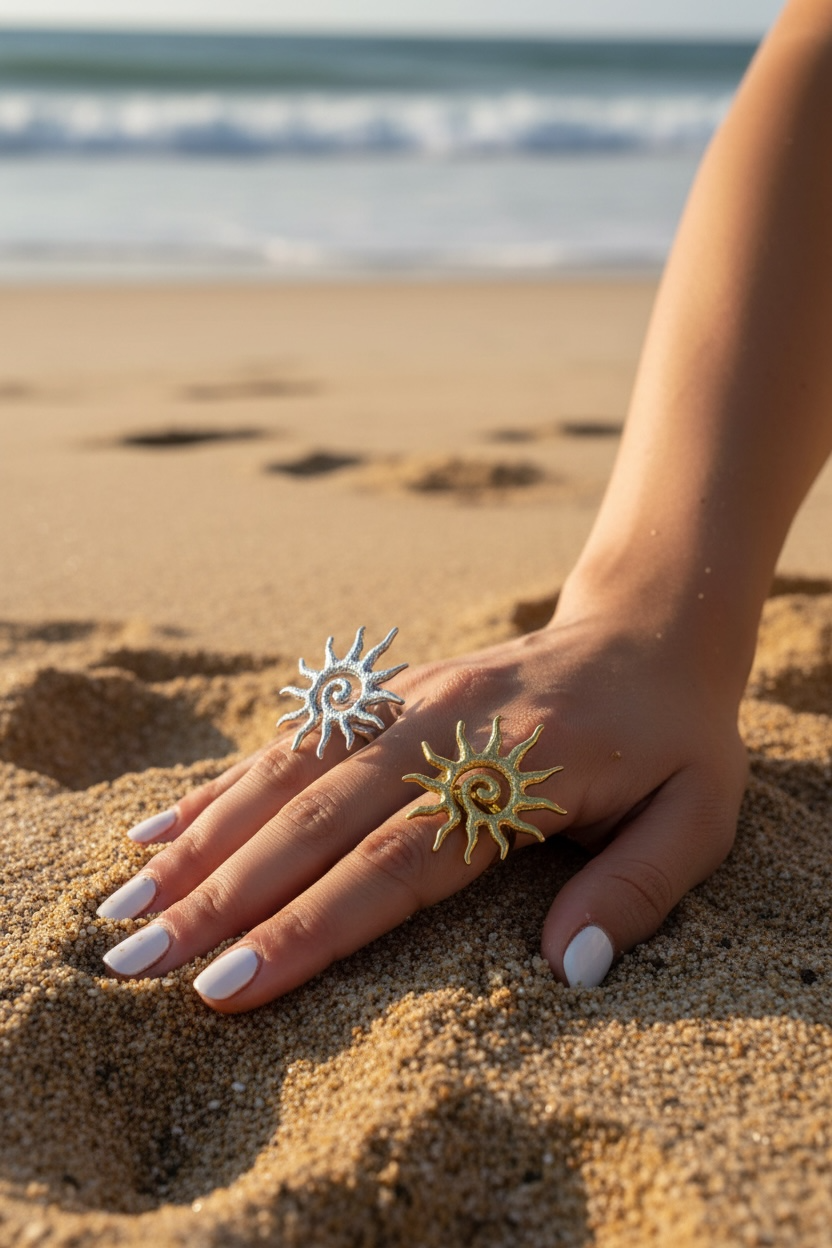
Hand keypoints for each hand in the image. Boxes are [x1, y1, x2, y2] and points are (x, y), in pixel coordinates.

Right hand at [97, 597, 748, 1012]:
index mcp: (515, 771)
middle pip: (315, 821)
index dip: (310, 927)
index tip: (229, 988)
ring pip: (285, 775)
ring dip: (200, 841)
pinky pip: (292, 738)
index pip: (396, 862)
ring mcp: (405, 703)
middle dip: (221, 895)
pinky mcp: (386, 692)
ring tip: (124, 901)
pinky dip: (222, 785)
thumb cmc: (673, 736)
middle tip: (134, 961)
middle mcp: (442, 730)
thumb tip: (562, 972)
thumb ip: (634, 890)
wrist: (646, 626)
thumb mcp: (697, 814)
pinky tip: (160, 825)